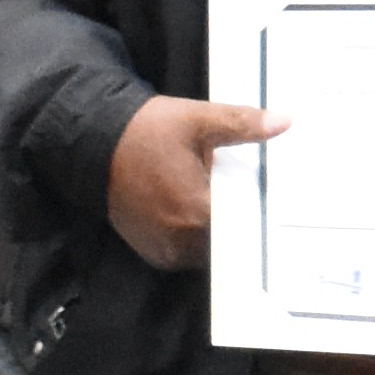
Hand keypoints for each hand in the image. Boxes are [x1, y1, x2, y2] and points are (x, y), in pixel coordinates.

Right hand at [105, 94, 283, 269]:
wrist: (91, 140)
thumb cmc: (145, 130)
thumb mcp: (198, 120)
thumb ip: (243, 124)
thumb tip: (284, 121)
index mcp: (198, 213)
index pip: (245, 232)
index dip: (259, 221)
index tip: (272, 214)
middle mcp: (180, 239)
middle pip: (228, 246)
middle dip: (239, 228)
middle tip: (246, 203)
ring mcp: (162, 248)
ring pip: (206, 253)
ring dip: (215, 236)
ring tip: (221, 206)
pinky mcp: (148, 248)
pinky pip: (184, 254)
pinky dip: (193, 239)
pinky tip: (197, 215)